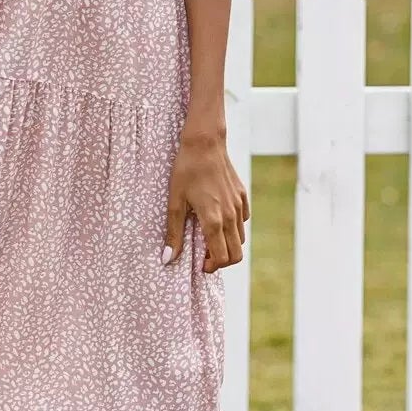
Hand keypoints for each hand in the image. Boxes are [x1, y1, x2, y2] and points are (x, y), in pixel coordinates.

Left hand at [161, 128, 249, 272]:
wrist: (205, 143)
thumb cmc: (186, 171)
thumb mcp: (175, 202)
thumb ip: (174, 233)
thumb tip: (168, 259)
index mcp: (213, 220)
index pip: (221, 257)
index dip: (211, 267)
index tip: (200, 264)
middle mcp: (230, 216)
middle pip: (236, 254)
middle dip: (222, 261)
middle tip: (205, 257)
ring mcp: (238, 205)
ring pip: (241, 238)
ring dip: (227, 244)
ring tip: (209, 238)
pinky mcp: (242, 195)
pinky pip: (243, 220)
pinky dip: (234, 227)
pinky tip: (218, 219)